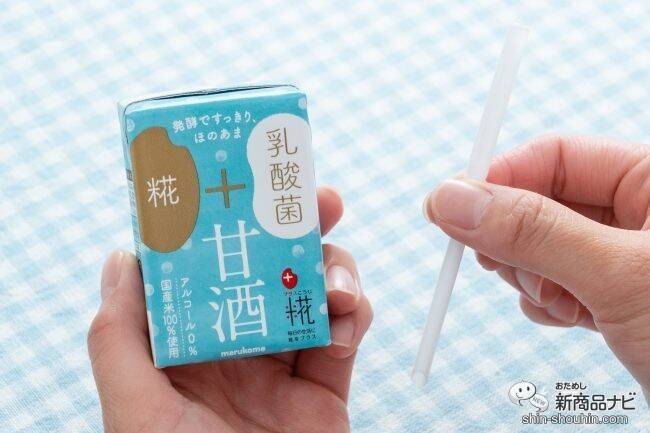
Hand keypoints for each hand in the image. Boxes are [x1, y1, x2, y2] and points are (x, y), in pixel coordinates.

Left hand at [88, 187, 371, 432]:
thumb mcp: (136, 410)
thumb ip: (118, 338)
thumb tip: (124, 255)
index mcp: (185, 345)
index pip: (203, 266)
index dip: (222, 221)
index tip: (242, 181)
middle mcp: (234, 345)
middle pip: (267, 268)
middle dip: (294, 227)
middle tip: (318, 198)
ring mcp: (283, 362)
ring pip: (313, 289)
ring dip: (331, 266)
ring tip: (335, 275)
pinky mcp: (327, 383)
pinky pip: (347, 330)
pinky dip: (354, 311)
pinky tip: (345, 315)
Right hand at [423, 135, 649, 390]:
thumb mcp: (622, 277)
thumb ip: (533, 232)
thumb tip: (452, 198)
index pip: (557, 155)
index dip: (501, 177)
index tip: (452, 206)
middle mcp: (643, 213)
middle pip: (543, 200)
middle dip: (514, 236)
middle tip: (500, 265)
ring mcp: (627, 258)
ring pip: (544, 247)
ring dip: (532, 276)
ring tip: (560, 304)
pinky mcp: (618, 296)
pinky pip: (558, 283)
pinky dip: (548, 302)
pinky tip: (568, 318)